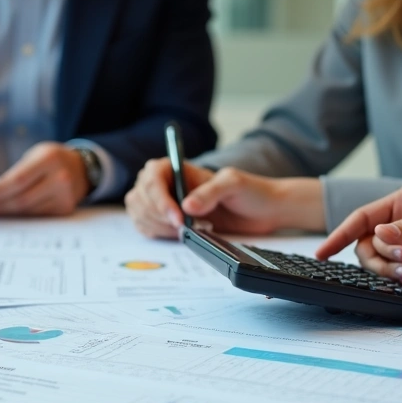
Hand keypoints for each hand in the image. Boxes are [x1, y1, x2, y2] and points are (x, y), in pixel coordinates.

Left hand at [0, 142, 88, 215]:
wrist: (82, 168)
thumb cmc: (52, 160)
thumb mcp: (35, 156)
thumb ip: (17, 172)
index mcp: (49, 159)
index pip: (18, 180)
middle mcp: (60, 178)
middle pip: (22, 198)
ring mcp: (64, 196)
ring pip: (28, 210)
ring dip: (6, 212)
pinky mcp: (65, 209)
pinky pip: (37, 215)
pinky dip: (20, 216)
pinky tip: (8, 214)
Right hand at [125, 157, 322, 238]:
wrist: (262, 211)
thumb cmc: (250, 190)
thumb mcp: (234, 184)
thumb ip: (210, 192)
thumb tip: (187, 206)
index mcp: (178, 168)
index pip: (152, 178)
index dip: (159, 199)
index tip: (177, 217)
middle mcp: (166, 183)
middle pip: (141, 197)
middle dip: (158, 215)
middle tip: (183, 227)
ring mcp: (164, 201)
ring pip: (140, 213)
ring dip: (158, 226)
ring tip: (185, 230)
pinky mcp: (167, 219)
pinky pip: (146, 226)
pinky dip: (156, 233)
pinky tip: (177, 234)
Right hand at [316, 185, 401, 283]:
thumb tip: (379, 234)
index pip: (362, 218)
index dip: (339, 234)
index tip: (322, 252)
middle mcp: (399, 226)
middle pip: (365, 245)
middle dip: (378, 257)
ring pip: (377, 264)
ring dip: (387, 271)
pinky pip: (393, 279)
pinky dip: (395, 283)